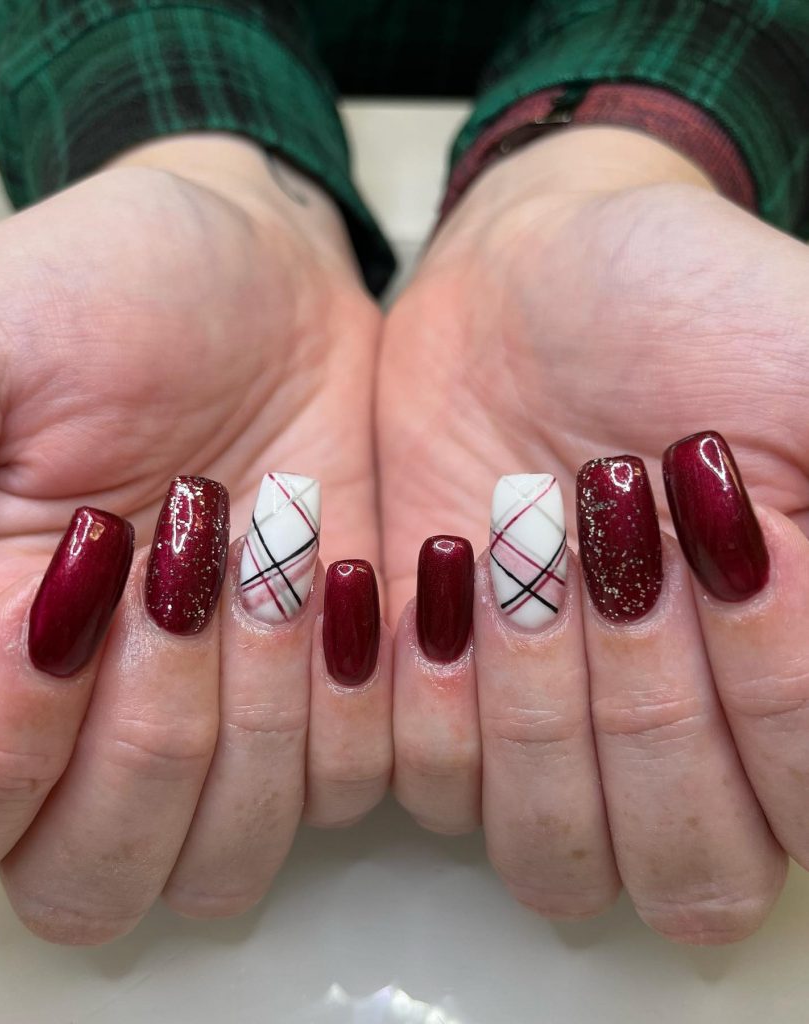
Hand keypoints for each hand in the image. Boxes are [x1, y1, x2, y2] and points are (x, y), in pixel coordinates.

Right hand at [0, 135, 391, 942]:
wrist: (266, 287)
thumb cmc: (113, 293)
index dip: (22, 721)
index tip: (92, 553)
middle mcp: (90, 725)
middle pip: (93, 877)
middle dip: (153, 733)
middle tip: (185, 562)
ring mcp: (217, 726)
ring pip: (225, 861)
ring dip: (262, 713)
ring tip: (282, 548)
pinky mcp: (324, 704)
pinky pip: (345, 788)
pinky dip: (355, 698)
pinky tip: (350, 576)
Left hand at [379, 126, 808, 941]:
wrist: (529, 284)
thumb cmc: (694, 309)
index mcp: (791, 689)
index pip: (799, 799)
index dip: (767, 679)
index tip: (727, 519)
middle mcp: (684, 743)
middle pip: (686, 867)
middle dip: (649, 698)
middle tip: (619, 520)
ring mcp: (555, 739)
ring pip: (550, 852)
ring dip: (537, 700)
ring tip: (524, 531)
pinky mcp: (445, 705)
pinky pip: (430, 788)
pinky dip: (431, 692)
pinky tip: (444, 560)